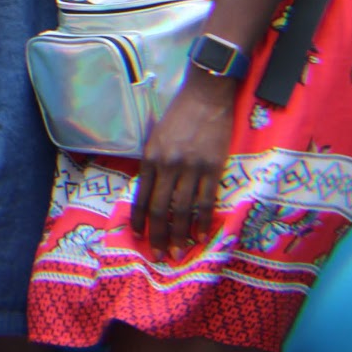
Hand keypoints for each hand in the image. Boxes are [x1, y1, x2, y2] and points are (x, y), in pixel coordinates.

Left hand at [132, 73, 235, 259]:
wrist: (206, 96)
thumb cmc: (179, 115)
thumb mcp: (157, 137)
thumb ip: (153, 163)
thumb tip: (151, 192)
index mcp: (151, 157)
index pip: (141, 196)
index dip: (139, 220)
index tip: (139, 236)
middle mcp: (168, 165)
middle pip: (160, 208)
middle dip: (158, 235)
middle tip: (159, 255)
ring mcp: (191, 168)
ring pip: (182, 209)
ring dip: (180, 234)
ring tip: (179, 252)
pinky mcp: (213, 168)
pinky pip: (206, 200)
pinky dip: (203, 221)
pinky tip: (201, 235)